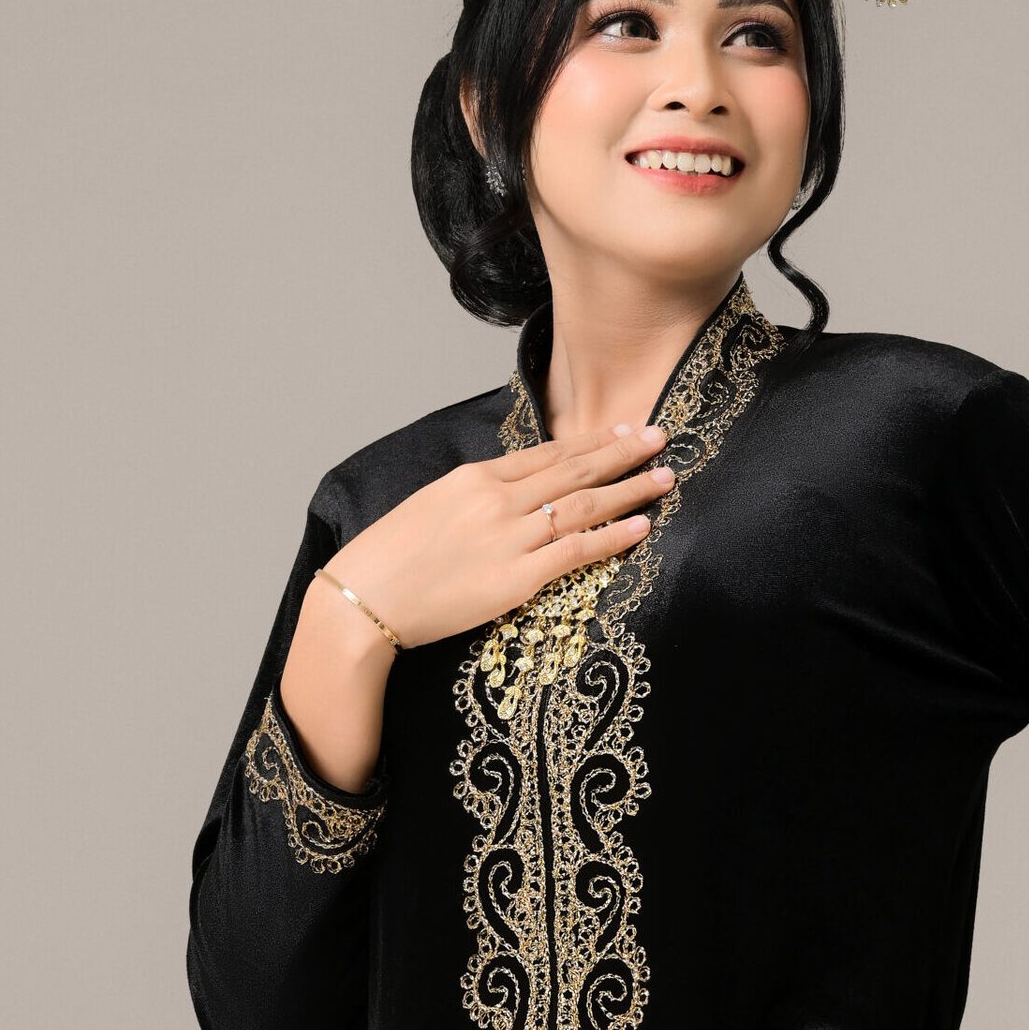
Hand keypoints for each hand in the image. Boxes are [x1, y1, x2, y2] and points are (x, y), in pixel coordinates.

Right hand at [325, 421, 673, 648]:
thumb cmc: (389, 559)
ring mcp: (510, 537)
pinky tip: (641, 526)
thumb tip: (516, 490)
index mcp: (475, 477)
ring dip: (630, 489)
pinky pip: (578, 551)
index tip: (623, 429)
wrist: (364, 599)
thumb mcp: (433, 506)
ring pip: (585, 504)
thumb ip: (478, 494)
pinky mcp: (517, 577)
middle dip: (623, 452)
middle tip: (660, 439)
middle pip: (575, 469)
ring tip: (664, 478)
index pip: (548, 453)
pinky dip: (613, 536)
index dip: (592, 441)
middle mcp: (498, 499)